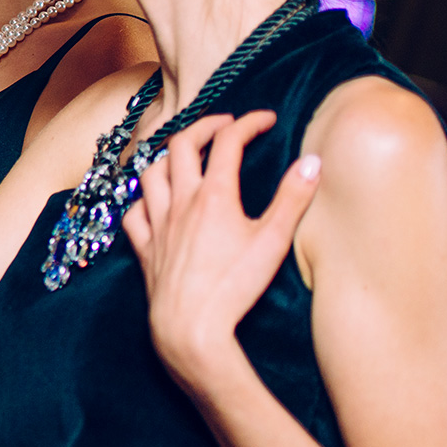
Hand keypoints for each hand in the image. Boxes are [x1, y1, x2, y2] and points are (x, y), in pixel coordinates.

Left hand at [121, 111, 321, 389]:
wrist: (191, 328)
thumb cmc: (235, 287)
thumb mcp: (273, 241)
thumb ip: (292, 199)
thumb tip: (313, 162)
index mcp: (213, 195)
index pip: (229, 141)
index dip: (248, 123)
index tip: (266, 118)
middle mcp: (180, 202)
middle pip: (181, 145)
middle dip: (203, 126)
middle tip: (224, 126)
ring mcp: (158, 224)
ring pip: (150, 173)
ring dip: (168, 156)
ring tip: (186, 154)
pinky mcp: (145, 248)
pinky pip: (134, 213)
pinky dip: (143, 199)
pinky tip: (154, 202)